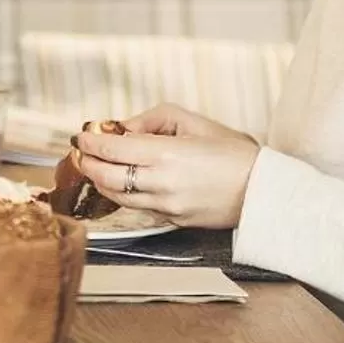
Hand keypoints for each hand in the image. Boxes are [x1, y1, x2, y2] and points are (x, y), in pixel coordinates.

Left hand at [71, 102, 259, 229]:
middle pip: (106, 178)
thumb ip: (152, 121)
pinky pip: (139, 207)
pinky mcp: (174, 221)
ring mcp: (167, 207)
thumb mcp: (192, 122)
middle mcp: (162, 184)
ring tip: (95, 167)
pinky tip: (122, 182)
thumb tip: (123, 129)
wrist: (264, 191)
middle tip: (79, 154)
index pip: (112, 150)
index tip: (80, 137)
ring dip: (101, 181)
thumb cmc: (233, 152)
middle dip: (87, 165)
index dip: (90, 143)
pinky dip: (125, 193)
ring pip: (119, 197)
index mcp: (167, 155)